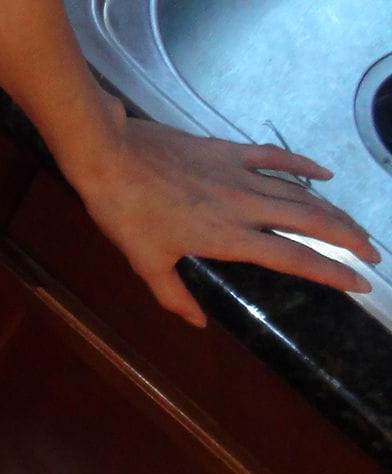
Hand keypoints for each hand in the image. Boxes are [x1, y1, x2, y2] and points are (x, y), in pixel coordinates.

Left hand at [69, 117, 380, 328]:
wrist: (107, 154)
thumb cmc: (123, 211)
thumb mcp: (145, 262)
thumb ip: (174, 295)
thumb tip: (197, 323)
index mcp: (228, 236)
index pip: (292, 257)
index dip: (330, 271)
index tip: (359, 282)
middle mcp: (243, 205)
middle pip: (309, 222)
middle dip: (347, 239)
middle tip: (374, 253)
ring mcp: (237, 172)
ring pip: (297, 191)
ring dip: (331, 209)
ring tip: (356, 225)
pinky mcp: (225, 149)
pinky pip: (273, 156)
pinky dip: (301, 164)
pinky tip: (324, 175)